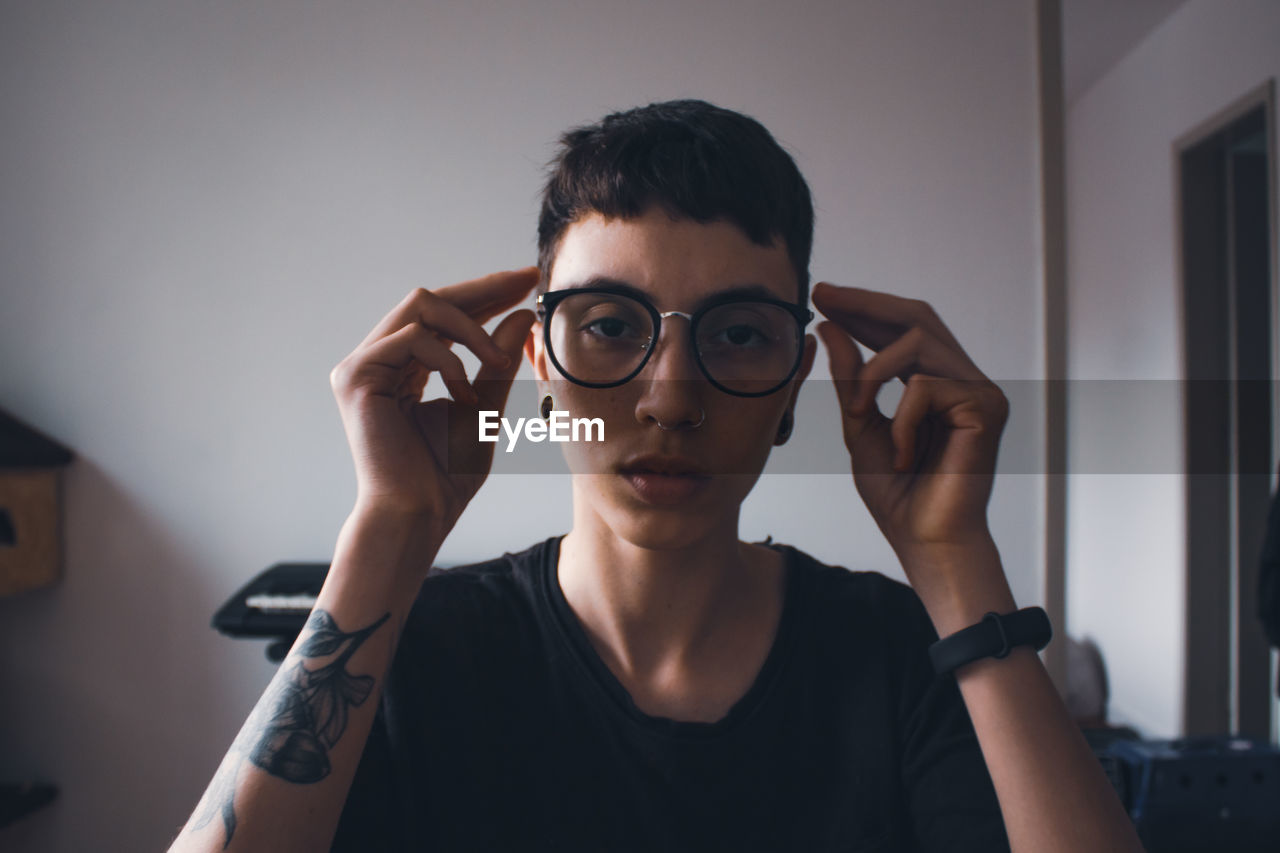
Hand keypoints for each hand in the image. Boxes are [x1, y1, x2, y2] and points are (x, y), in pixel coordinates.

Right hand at [329, 267, 538, 538]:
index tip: (526, 282)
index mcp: (402, 366)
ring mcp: (362, 366)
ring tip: (498, 365)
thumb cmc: (446, 474)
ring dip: (471, 329)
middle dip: (483, 289)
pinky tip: (464, 394)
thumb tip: (522, 315)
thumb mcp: (485, 408)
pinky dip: (448, 360)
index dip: (485, 294)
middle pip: (430, 298)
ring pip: (421, 306)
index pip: (443, 315)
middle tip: (526, 282)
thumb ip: (497, 362)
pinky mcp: (356, 376)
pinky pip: (411, 337)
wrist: (419, 513)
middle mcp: (378, 359)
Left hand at [813, 281, 1009, 563]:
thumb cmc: (898, 494)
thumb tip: (830, 327)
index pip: (904, 327)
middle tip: (824, 299)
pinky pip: (924, 385)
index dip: (864, 307)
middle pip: (918, 316)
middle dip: (866, 304)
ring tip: (858, 412)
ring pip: (918, 342)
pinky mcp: (986, 406)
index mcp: (938, 381)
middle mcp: (965, 378)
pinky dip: (900, 418)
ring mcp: (980, 390)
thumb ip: (850, 378)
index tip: (823, 297)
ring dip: (872, 374)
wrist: (925, 541)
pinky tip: (902, 454)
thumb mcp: (860, 425)